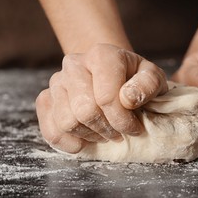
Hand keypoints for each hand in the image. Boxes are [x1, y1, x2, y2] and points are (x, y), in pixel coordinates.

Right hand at [36, 44, 167, 152]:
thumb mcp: (152, 77)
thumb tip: (127, 98)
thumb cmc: (134, 78)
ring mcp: (57, 81)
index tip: (135, 128)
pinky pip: (49, 128)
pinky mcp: (46, 98)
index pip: (106, 97)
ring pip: (67, 122)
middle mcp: (74, 64)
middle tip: (119, 133)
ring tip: (104, 133)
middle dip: (107, 130)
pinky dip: (66, 142)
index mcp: (101, 55)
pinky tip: (83, 142)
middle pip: (85, 111)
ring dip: (90, 136)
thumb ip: (148, 84)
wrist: (110, 74)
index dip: (122, 121)